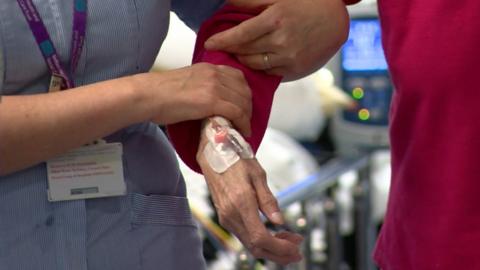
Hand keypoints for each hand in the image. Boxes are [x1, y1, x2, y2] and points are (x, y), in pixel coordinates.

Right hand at [136, 63, 251, 135]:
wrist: (148, 95)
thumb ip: (202, 87)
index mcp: (208, 68)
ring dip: (247, 117)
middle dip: (248, 106)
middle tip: (244, 120)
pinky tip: (242, 131)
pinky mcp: (212, 101)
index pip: (237, 77)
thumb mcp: (187, 82)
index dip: (244, 93)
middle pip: (244, 89)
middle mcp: (214, 74)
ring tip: (243, 128)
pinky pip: (237, 112)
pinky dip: (243, 123)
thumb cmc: (159, 93)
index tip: (242, 105)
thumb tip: (209, 102)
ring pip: (243, 102)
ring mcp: (214, 86)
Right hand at [197, 133, 302, 264]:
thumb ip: (268, 200)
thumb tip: (279, 221)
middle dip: (279, 254)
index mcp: (241, 203)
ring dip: (271, 248)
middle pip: (256, 247)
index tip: (295, 245)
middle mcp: (231, 215)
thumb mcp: (258, 174)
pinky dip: (261, 240)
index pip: (261, 237)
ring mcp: (226, 218)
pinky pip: (245, 237)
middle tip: (297, 251)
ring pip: (250, 245)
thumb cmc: (236, 159)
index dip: (280, 247)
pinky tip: (274, 234)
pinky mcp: (225, 217)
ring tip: (290, 241)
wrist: (213, 153)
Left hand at [204, 0, 349, 80]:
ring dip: (242, 60)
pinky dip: (258, 68)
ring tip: (236, 55)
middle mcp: (281, 41)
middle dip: (230, 50)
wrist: (337, 22)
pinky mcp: (295, 70)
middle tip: (220, 49)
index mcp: (276, 19)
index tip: (210, 43)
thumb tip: (228, 3)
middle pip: (245, 50)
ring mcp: (289, 58)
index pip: (240, 35)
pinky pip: (269, 73)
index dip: (222, 40)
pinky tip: (254, 61)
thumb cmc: (307, 5)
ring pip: (254, 64)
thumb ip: (252, 2)